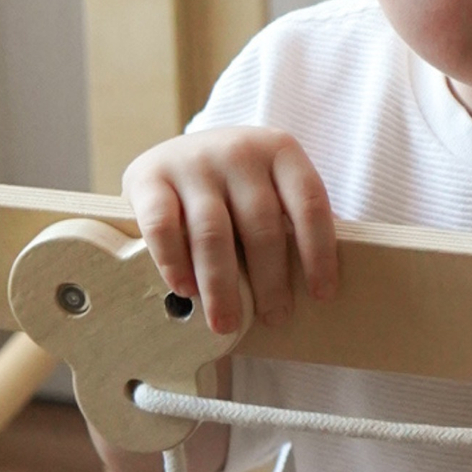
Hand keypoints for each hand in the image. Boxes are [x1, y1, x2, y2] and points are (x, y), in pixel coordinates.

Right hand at [122, 129, 337, 334]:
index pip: (309, 202)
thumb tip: (319, 280)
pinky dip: (174, 262)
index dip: (318, 251)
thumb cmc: (237, 182)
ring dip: (222, 285)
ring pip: (213, 232)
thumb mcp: (272, 182)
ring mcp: (193, 163)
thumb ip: (292, 216)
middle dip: (271, 278)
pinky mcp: (150, 178)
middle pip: (261, 223)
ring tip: (228, 322)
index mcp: (280, 150)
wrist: (177, 150)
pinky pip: (163, 227)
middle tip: (275, 317)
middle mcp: (239, 151)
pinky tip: (185, 290)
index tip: (321, 294)